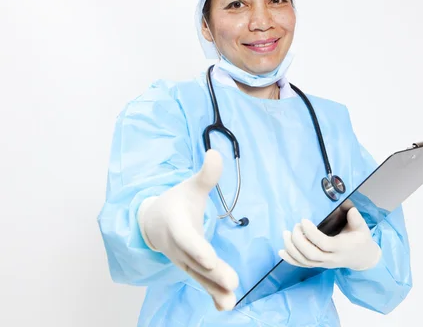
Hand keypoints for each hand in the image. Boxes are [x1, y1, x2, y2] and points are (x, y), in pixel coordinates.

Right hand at [137, 149, 238, 310]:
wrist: (154, 222)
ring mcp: (183, 261)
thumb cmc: (177, 202)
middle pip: (195, 262)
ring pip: (198, 277)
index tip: (209, 259)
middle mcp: (178, 247)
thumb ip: (206, 175)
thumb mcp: (191, 186)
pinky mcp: (191, 269)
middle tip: (232, 282)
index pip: (186, 238)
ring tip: (230, 301)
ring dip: (214, 289)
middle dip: (212, 273)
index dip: (197, 248)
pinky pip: (201, 283)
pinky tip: (225, 306)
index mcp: (176, 224)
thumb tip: (216, 153)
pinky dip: (212, 295)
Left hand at [279, 207, 381, 270]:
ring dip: (292, 249)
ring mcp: (324, 264)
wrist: (362, 258)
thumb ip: (356, 218)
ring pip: (304, 261)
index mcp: (341, 248)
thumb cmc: (360, 239)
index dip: (311, 233)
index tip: (303, 220)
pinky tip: (281, 251)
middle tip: (294, 226)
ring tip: (285, 234)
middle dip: (298, 240)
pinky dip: (290, 259)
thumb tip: (349, 208)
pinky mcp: (319, 265)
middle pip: (311, 254)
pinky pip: (302, 265)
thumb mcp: (362, 227)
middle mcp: (331, 258)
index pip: (323, 243)